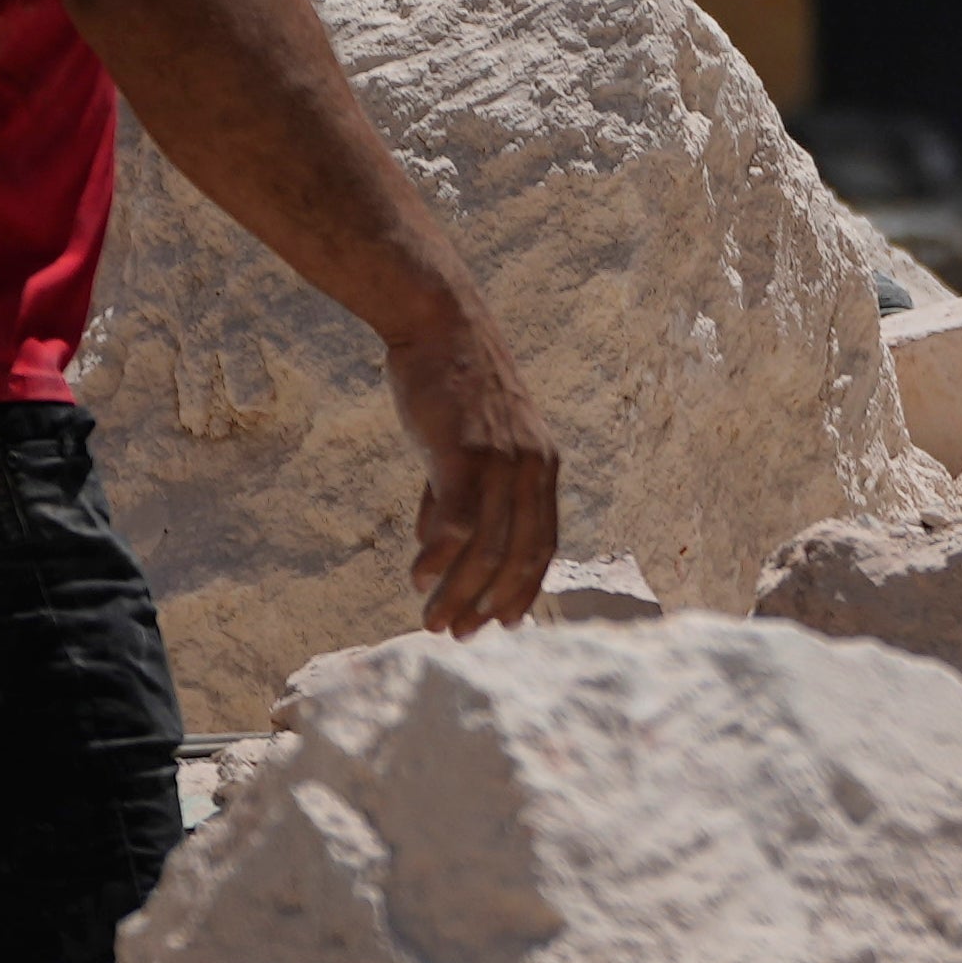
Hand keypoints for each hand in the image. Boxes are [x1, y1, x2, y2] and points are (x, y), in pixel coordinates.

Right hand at [386, 302, 560, 634]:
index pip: (543, 543)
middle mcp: (533, 467)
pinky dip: (439, 554)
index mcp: (542, 467)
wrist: (442, 328)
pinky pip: (460, 517)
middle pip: (518, 554)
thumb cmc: (452, 388)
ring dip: (458, 591)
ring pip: (488, 546)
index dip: (525, 587)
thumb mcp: (468, 446)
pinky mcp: (467, 450)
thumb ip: (456, 497)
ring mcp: (504, 459)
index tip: (503, 623)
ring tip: (431, 621)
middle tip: (457, 634)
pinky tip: (418, 576)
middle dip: (490, 602)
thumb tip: (437, 549)